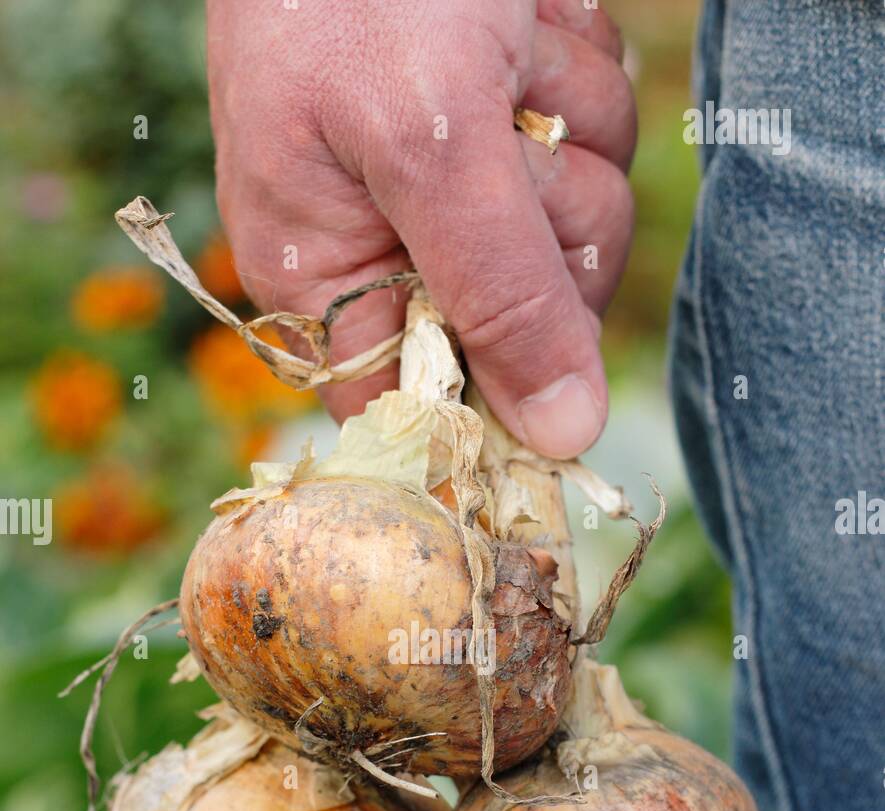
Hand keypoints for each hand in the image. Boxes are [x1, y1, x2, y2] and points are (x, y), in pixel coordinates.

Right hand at [207, 0, 634, 458]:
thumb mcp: (428, 142)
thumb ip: (500, 294)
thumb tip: (560, 437)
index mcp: (325, 275)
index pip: (420, 411)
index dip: (488, 414)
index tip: (541, 386)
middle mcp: (393, 244)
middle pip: (528, 327)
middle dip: (543, 228)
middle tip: (503, 143)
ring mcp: (464, 185)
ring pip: (580, 233)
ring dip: (568, 133)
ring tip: (500, 49)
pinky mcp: (516, 125)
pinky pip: (599, 148)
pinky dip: (582, 79)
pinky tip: (527, 25)